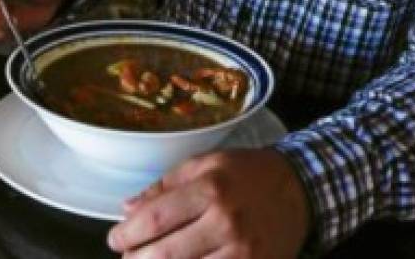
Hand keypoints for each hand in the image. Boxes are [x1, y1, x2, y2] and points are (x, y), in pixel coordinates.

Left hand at [108, 148, 309, 258]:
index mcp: (210, 189)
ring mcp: (243, 253)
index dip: (128, 234)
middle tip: (127, 257)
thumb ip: (164, 186)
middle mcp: (226, 223)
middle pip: (166, 254)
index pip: (156, 218)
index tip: (115, 239)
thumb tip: (128, 208)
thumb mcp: (204, 164)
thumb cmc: (245, 174)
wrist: (299, 190)